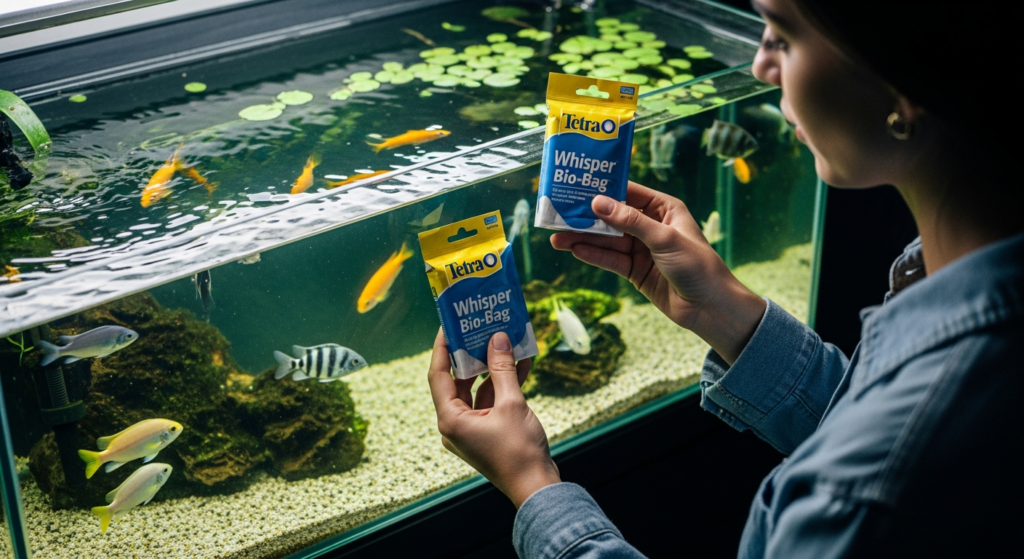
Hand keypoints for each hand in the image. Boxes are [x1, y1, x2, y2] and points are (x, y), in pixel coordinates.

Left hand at [427, 329, 560, 508]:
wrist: (537, 486)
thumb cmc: (519, 451)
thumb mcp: (511, 404)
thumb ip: (502, 368)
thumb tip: (497, 339)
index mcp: (450, 419)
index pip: (438, 374)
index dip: (443, 347)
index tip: (449, 325)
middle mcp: (455, 424)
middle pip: (458, 380)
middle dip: (472, 354)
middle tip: (480, 328)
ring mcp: (471, 428)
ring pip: (477, 389)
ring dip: (492, 367)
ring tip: (504, 340)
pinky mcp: (487, 431)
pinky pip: (491, 400)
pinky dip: (503, 383)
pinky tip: (521, 363)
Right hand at [550, 182, 765, 363]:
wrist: (710, 308)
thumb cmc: (697, 266)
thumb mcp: (663, 239)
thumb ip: (630, 221)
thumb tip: (599, 203)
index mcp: (664, 209)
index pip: (628, 192)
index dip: (603, 189)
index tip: (577, 186)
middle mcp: (651, 226)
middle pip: (613, 217)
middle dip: (587, 216)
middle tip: (558, 213)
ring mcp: (642, 249)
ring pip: (607, 240)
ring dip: (584, 238)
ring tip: (557, 236)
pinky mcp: (635, 270)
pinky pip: (610, 259)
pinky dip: (593, 255)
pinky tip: (574, 250)